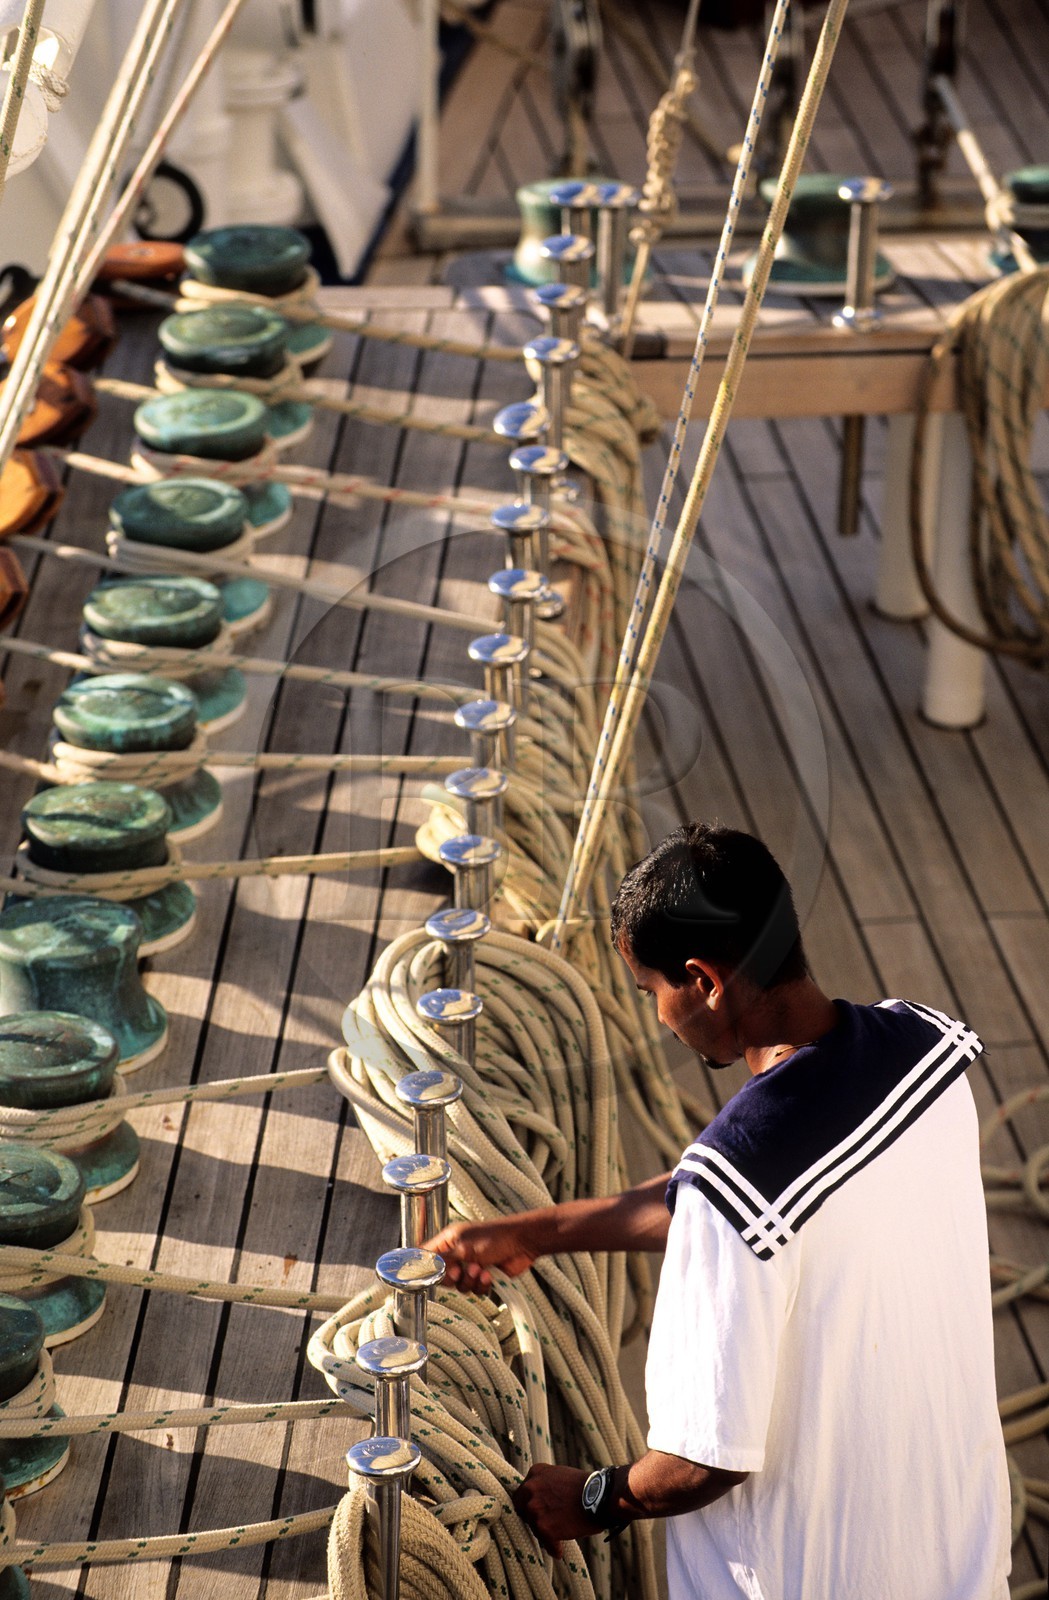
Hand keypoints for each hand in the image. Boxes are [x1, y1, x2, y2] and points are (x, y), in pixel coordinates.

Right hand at [423, 1217, 539, 1292]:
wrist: (523, 1243)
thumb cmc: (495, 1238)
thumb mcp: (464, 1248)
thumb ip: (442, 1260)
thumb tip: (422, 1267)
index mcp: (449, 1241)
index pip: (427, 1256)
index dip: (425, 1268)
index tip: (429, 1275)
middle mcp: (458, 1254)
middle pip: (442, 1277)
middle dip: (453, 1278)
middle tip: (459, 1271)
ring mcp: (471, 1266)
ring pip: (460, 1286)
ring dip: (470, 1281)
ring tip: (481, 1270)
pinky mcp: (484, 1276)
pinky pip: (475, 1290)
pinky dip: (482, 1285)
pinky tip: (490, 1275)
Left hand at [511, 1464, 594, 1559]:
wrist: (600, 1496)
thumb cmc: (585, 1486)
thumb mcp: (560, 1474)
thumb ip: (545, 1482)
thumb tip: (538, 1497)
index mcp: (535, 1473)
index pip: (523, 1492)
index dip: (530, 1502)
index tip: (537, 1510)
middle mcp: (531, 1489)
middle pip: (521, 1508)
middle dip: (531, 1516)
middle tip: (543, 1523)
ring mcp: (535, 1509)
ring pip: (533, 1526)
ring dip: (543, 1532)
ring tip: (556, 1537)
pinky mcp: (544, 1528)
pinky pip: (545, 1542)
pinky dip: (553, 1547)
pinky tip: (559, 1550)